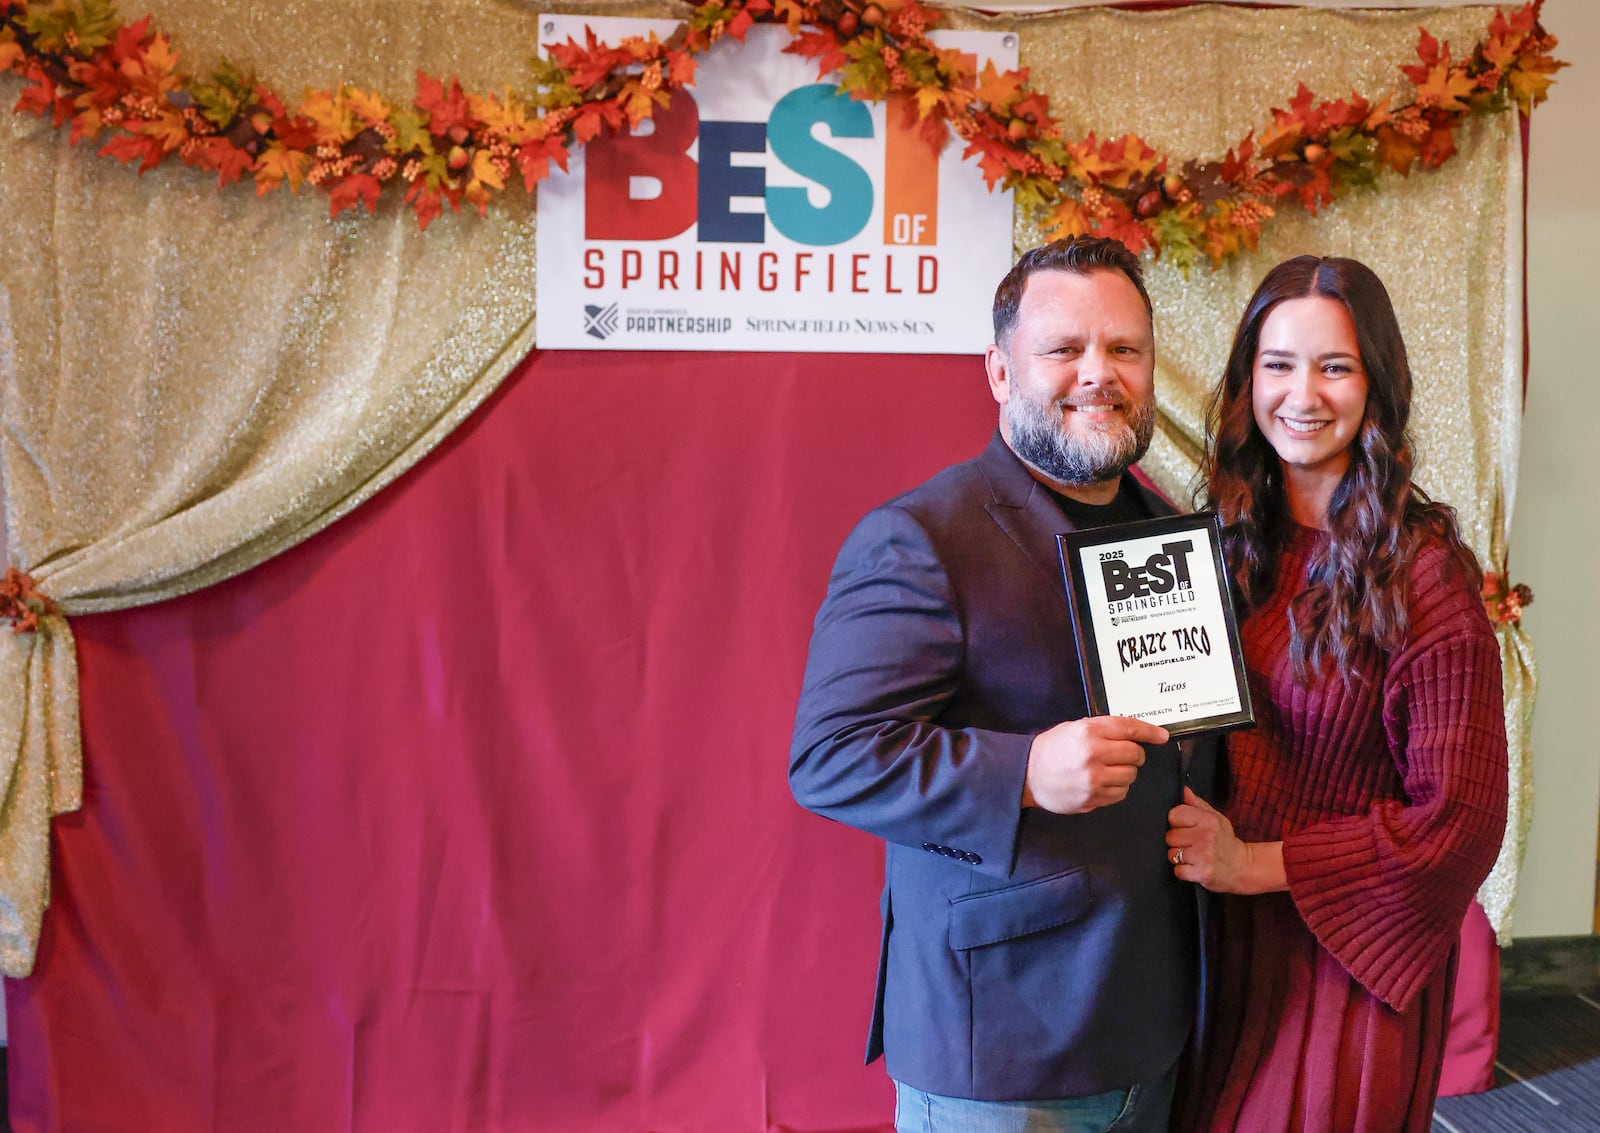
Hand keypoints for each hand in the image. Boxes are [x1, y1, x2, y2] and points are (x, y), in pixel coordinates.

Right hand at [1022, 716, 1168, 813]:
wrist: (1027, 775)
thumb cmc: (1051, 749)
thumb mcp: (1074, 728)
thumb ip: (1103, 729)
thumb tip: (1134, 734)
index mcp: (1089, 732)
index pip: (1130, 729)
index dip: (1150, 732)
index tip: (1162, 736)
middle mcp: (1094, 754)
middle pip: (1135, 754)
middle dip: (1134, 755)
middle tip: (1125, 755)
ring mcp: (1094, 779)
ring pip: (1130, 776)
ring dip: (1125, 772)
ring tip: (1107, 770)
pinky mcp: (1093, 798)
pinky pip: (1120, 794)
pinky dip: (1116, 788)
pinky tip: (1102, 783)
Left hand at [1166, 787, 1284, 893]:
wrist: (1241, 867)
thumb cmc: (1225, 841)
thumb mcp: (1215, 817)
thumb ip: (1197, 804)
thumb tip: (1183, 790)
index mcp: (1208, 819)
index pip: (1174, 815)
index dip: (1177, 823)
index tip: (1187, 828)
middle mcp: (1206, 836)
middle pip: (1170, 836)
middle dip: (1177, 842)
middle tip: (1192, 845)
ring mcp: (1203, 855)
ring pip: (1172, 854)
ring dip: (1179, 858)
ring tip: (1193, 856)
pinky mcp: (1202, 872)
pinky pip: (1177, 871)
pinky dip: (1183, 872)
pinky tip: (1194, 867)